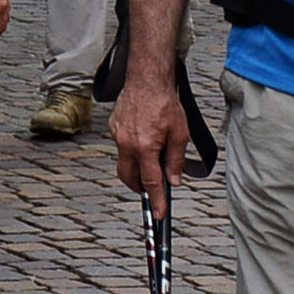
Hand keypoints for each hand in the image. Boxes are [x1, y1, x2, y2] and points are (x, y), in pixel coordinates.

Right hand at [112, 70, 193, 207]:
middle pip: (129, 178)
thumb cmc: (165, 103)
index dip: (156, 200)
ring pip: (123, 163)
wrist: (147, 79)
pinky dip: (132, 150)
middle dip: (139, 188)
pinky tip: (143, 139)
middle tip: (151, 190)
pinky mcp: (113, 127)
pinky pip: (121, 147)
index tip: (159, 213)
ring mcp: (117, 136)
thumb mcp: (180, 133)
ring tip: (150, 162)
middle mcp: (127, 144)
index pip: (151, 182)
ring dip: (135, 169)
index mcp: (145, 147)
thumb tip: (174, 180)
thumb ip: (175, 159)